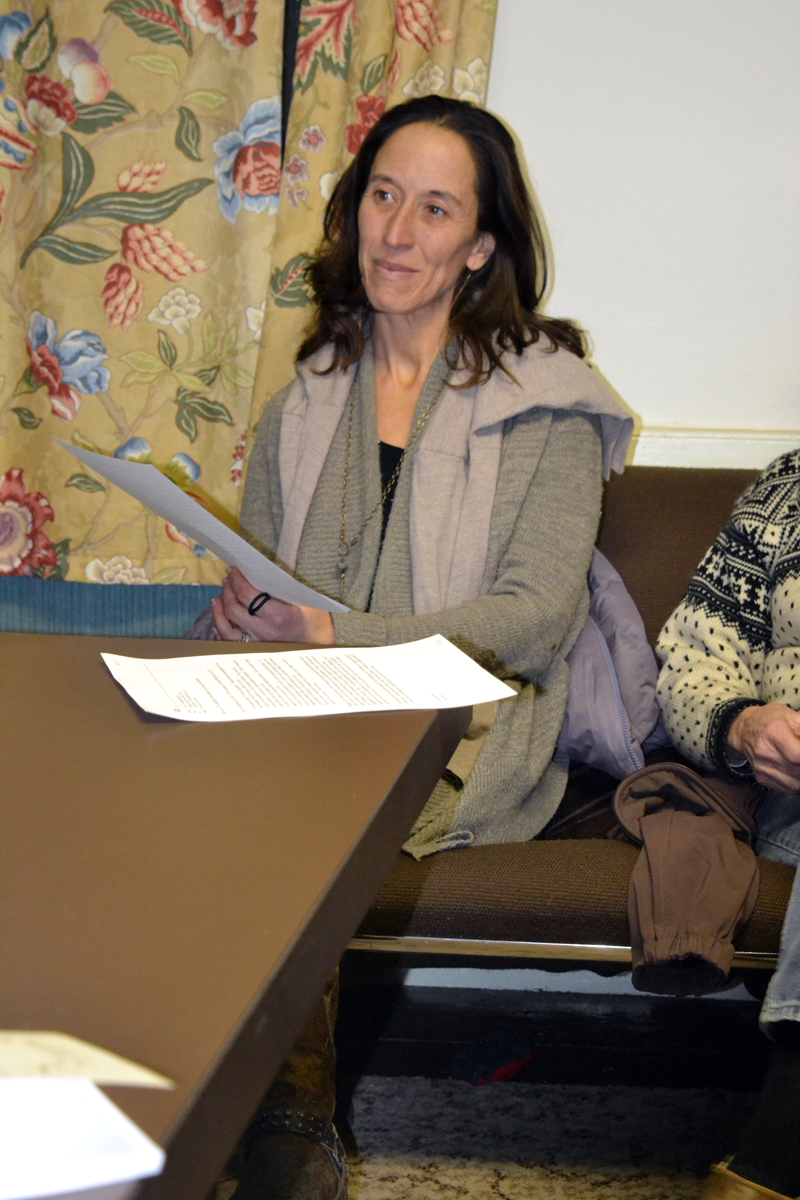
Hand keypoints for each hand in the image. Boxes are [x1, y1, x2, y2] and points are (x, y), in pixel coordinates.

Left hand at [212, 567, 334, 645]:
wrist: (320, 646)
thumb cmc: (315, 620)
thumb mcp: (305, 599)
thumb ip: (284, 586)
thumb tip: (264, 569)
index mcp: (277, 617)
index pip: (247, 595)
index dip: (237, 579)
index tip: (233, 569)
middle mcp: (264, 632)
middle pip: (233, 610)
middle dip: (227, 592)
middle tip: (227, 580)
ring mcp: (258, 644)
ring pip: (227, 630)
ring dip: (219, 612)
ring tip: (218, 598)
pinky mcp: (255, 651)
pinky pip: (230, 644)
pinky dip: (221, 632)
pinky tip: (219, 621)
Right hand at [728, 702, 799, 791]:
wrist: (744, 730)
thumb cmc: (772, 720)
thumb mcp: (792, 716)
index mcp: (774, 732)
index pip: (797, 755)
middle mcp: (765, 752)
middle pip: (798, 771)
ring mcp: (762, 767)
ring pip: (796, 784)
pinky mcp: (762, 778)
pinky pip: (788, 788)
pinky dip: (799, 784)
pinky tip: (798, 772)